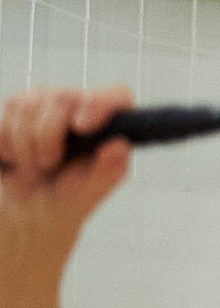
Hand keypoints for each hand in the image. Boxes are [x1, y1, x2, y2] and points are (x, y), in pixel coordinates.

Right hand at [0, 86, 135, 247]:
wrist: (25, 212)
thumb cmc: (65, 200)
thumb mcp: (88, 193)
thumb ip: (107, 171)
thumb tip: (120, 145)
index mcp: (109, 127)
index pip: (117, 95)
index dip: (102, 103)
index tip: (82, 127)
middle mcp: (81, 107)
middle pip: (62, 97)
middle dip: (48, 137)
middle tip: (49, 165)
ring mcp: (48, 103)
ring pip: (27, 105)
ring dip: (24, 146)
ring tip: (34, 166)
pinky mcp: (18, 108)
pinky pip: (4, 117)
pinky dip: (6, 144)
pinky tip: (15, 159)